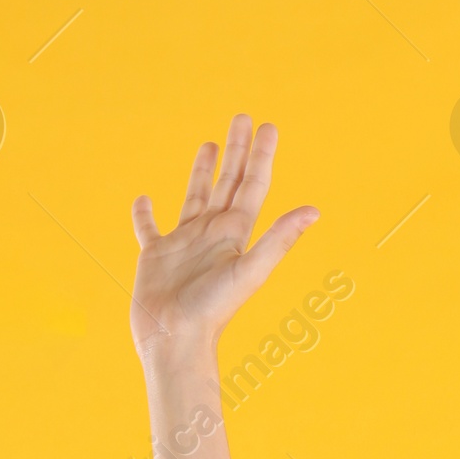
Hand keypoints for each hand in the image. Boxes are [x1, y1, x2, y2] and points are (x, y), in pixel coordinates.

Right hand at [130, 113, 318, 362]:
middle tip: (243, 118)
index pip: (253, 186)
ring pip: (195, 196)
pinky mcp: (155, 255)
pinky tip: (144, 199)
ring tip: (209, 144)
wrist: (177, 340)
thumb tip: (315, 210)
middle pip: (228, 183)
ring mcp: (184, 244)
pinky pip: (148, 227)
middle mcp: (213, 234)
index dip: (261, 156)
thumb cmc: (213, 310)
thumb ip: (280, 238)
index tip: (267, 126)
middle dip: (237, 151)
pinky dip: (144, 213)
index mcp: (236, 234)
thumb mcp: (250, 270)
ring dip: (203, 171)